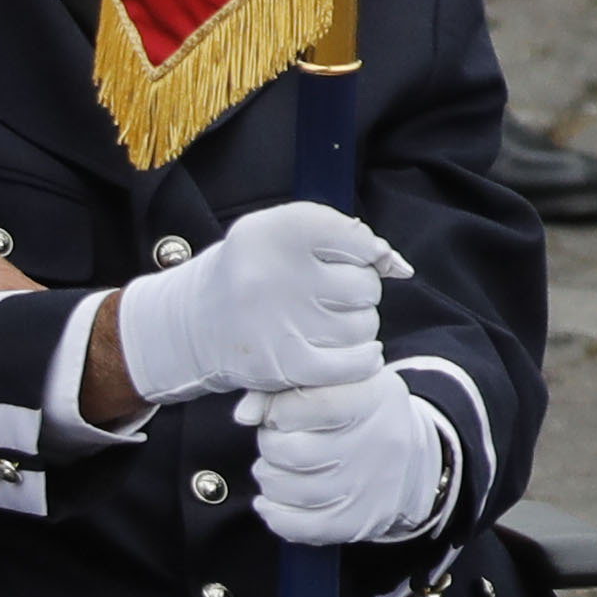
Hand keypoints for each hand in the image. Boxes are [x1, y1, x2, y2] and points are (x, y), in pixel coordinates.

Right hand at [112, 201, 400, 403]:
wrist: (195, 324)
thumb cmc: (257, 274)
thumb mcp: (288, 235)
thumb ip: (348, 237)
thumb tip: (400, 267)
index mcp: (273, 232)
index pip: (357, 239)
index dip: (360, 253)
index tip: (338, 261)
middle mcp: (271, 273)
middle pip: (364, 285)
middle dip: (356, 292)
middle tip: (324, 297)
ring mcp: (278, 322)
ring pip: (364, 325)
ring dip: (354, 326)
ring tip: (321, 324)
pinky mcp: (286, 364)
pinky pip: (356, 362)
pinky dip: (363, 358)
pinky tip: (351, 351)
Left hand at [243, 370, 458, 547]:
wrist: (408, 456)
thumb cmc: (355, 412)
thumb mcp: (331, 382)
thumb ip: (282, 387)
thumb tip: (246, 414)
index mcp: (372, 397)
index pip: (311, 402)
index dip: (278, 409)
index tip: (277, 413)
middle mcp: (378, 443)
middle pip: (293, 452)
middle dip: (270, 446)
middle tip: (277, 441)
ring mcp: (370, 487)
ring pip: (291, 490)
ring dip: (271, 478)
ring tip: (278, 467)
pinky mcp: (360, 522)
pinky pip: (302, 528)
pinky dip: (276, 515)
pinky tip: (270, 501)